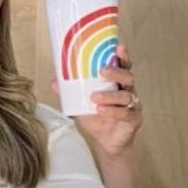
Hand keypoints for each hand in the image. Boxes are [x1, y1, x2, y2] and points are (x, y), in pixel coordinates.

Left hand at [62, 43, 142, 157]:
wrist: (105, 141)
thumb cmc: (96, 117)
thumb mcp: (79, 103)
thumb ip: (69, 93)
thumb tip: (54, 81)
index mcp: (116, 83)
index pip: (123, 66)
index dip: (123, 56)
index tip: (118, 46)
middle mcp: (127, 91)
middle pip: (128, 77)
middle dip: (116, 72)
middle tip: (102, 71)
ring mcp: (132, 105)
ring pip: (126, 96)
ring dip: (110, 95)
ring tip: (95, 97)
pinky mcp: (133, 119)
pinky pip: (125, 113)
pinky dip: (112, 111)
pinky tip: (101, 110)